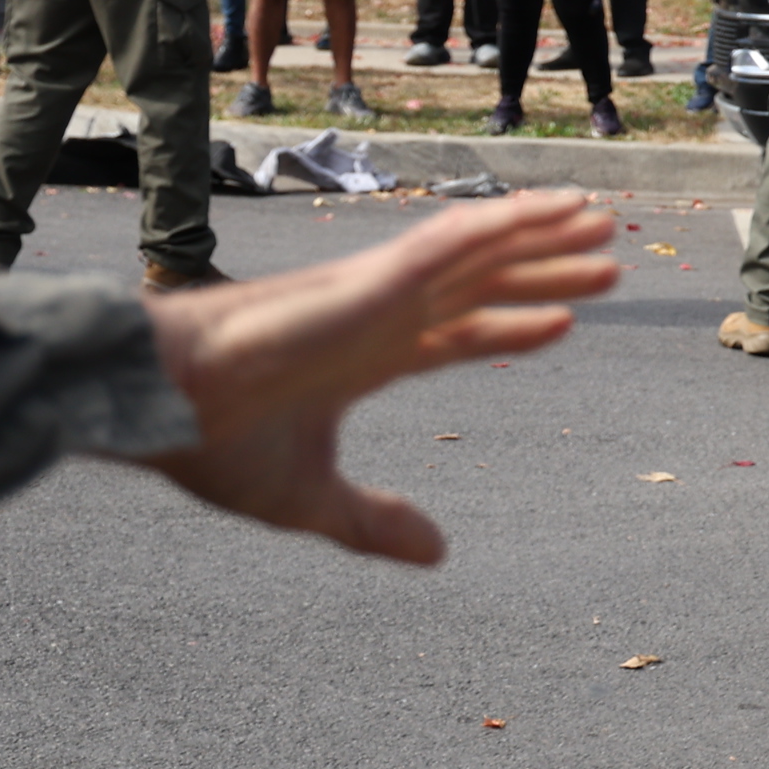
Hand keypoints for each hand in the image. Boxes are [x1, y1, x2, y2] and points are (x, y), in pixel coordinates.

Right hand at [137, 190, 622, 564]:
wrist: (157, 404)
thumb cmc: (210, 439)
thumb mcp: (310, 499)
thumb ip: (374, 523)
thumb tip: (439, 555)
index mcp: (365, 355)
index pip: (457, 331)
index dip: (512, 324)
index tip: (566, 319)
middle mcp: (380, 314)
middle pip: (483, 284)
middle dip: (545, 270)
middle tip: (611, 259)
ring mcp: (378, 291)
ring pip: (479, 251)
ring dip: (542, 235)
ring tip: (603, 222)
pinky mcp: (371, 280)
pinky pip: (450, 241)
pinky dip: (504, 224)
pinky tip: (550, 213)